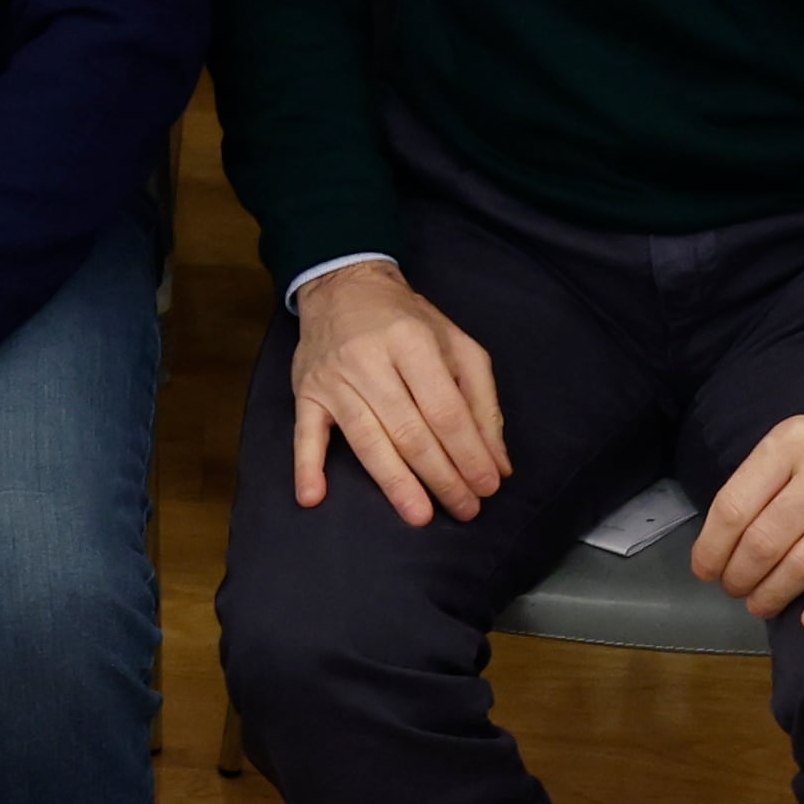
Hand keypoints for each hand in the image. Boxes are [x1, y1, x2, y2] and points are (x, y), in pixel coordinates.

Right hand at [288, 260, 507, 524]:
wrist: (342, 288)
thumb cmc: (407, 321)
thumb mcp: (456, 345)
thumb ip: (481, 402)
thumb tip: (498, 462)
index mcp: (412, 343)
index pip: (445, 410)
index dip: (469, 452)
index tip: (488, 485)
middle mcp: (370, 360)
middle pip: (410, 430)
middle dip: (442, 476)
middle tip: (466, 509)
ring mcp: (333, 379)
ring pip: (367, 439)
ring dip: (395, 482)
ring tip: (421, 515)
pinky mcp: (305, 394)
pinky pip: (305, 435)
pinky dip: (307, 467)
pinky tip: (313, 497)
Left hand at [690, 372, 803, 630]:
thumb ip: (773, 471)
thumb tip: (734, 526)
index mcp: (791, 442)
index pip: (734, 506)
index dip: (712, 547)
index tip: (704, 570)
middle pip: (766, 540)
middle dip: (741, 575)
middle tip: (735, 590)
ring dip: (776, 592)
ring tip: (761, 606)